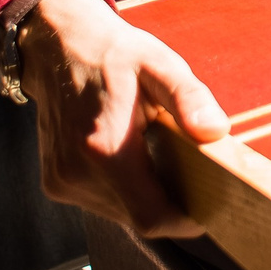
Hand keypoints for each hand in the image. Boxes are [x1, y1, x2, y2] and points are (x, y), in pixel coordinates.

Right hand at [20, 0, 231, 236]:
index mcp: (105, 148)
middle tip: (192, 176)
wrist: (57, 46)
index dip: (185, 222)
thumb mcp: (160, 64)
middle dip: (170, 205)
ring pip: (120, 215)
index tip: (209, 208)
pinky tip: (132, 160)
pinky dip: (123, 192)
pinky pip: (101, 204)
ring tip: (158, 160)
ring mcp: (62, 181)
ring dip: (145, 198)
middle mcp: (78, 173)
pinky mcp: (55, 183)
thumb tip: (216, 131)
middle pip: (139, 218)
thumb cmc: (114, 55)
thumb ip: (188, 98)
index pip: (153, 217)